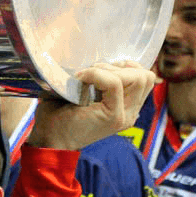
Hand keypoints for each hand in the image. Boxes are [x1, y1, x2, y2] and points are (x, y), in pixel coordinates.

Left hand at [28, 62, 157, 150]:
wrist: (49, 139)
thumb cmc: (60, 114)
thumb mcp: (86, 91)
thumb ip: (101, 78)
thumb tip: (103, 57)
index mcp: (127, 107)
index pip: (145, 77)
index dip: (125, 66)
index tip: (100, 69)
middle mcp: (130, 113)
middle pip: (146, 76)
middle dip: (119, 66)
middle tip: (94, 73)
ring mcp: (125, 116)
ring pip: (138, 78)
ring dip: (110, 70)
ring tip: (88, 77)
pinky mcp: (114, 117)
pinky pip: (115, 83)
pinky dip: (97, 74)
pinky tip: (80, 79)